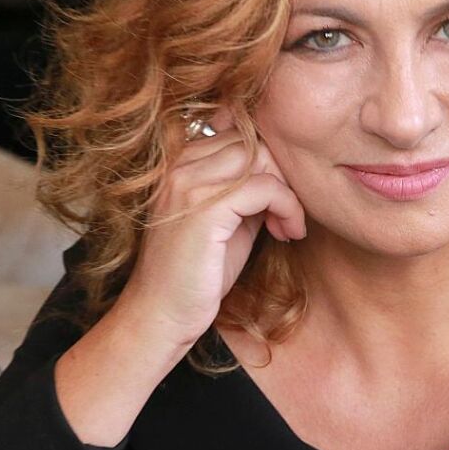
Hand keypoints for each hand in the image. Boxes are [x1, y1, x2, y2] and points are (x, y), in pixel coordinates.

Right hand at [117, 104, 308, 346]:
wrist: (161, 314)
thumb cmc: (194, 274)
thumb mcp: (226, 221)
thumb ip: (246, 191)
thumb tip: (283, 174)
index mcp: (179, 163)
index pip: (239, 135)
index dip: (268, 166)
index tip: (278, 204)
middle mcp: (179, 165)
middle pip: (253, 141)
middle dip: (281, 175)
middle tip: (288, 214)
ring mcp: (189, 184)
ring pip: (261, 158)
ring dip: (287, 191)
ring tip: (287, 225)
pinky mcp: (204, 209)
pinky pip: (266, 187)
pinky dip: (288, 208)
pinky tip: (287, 234)